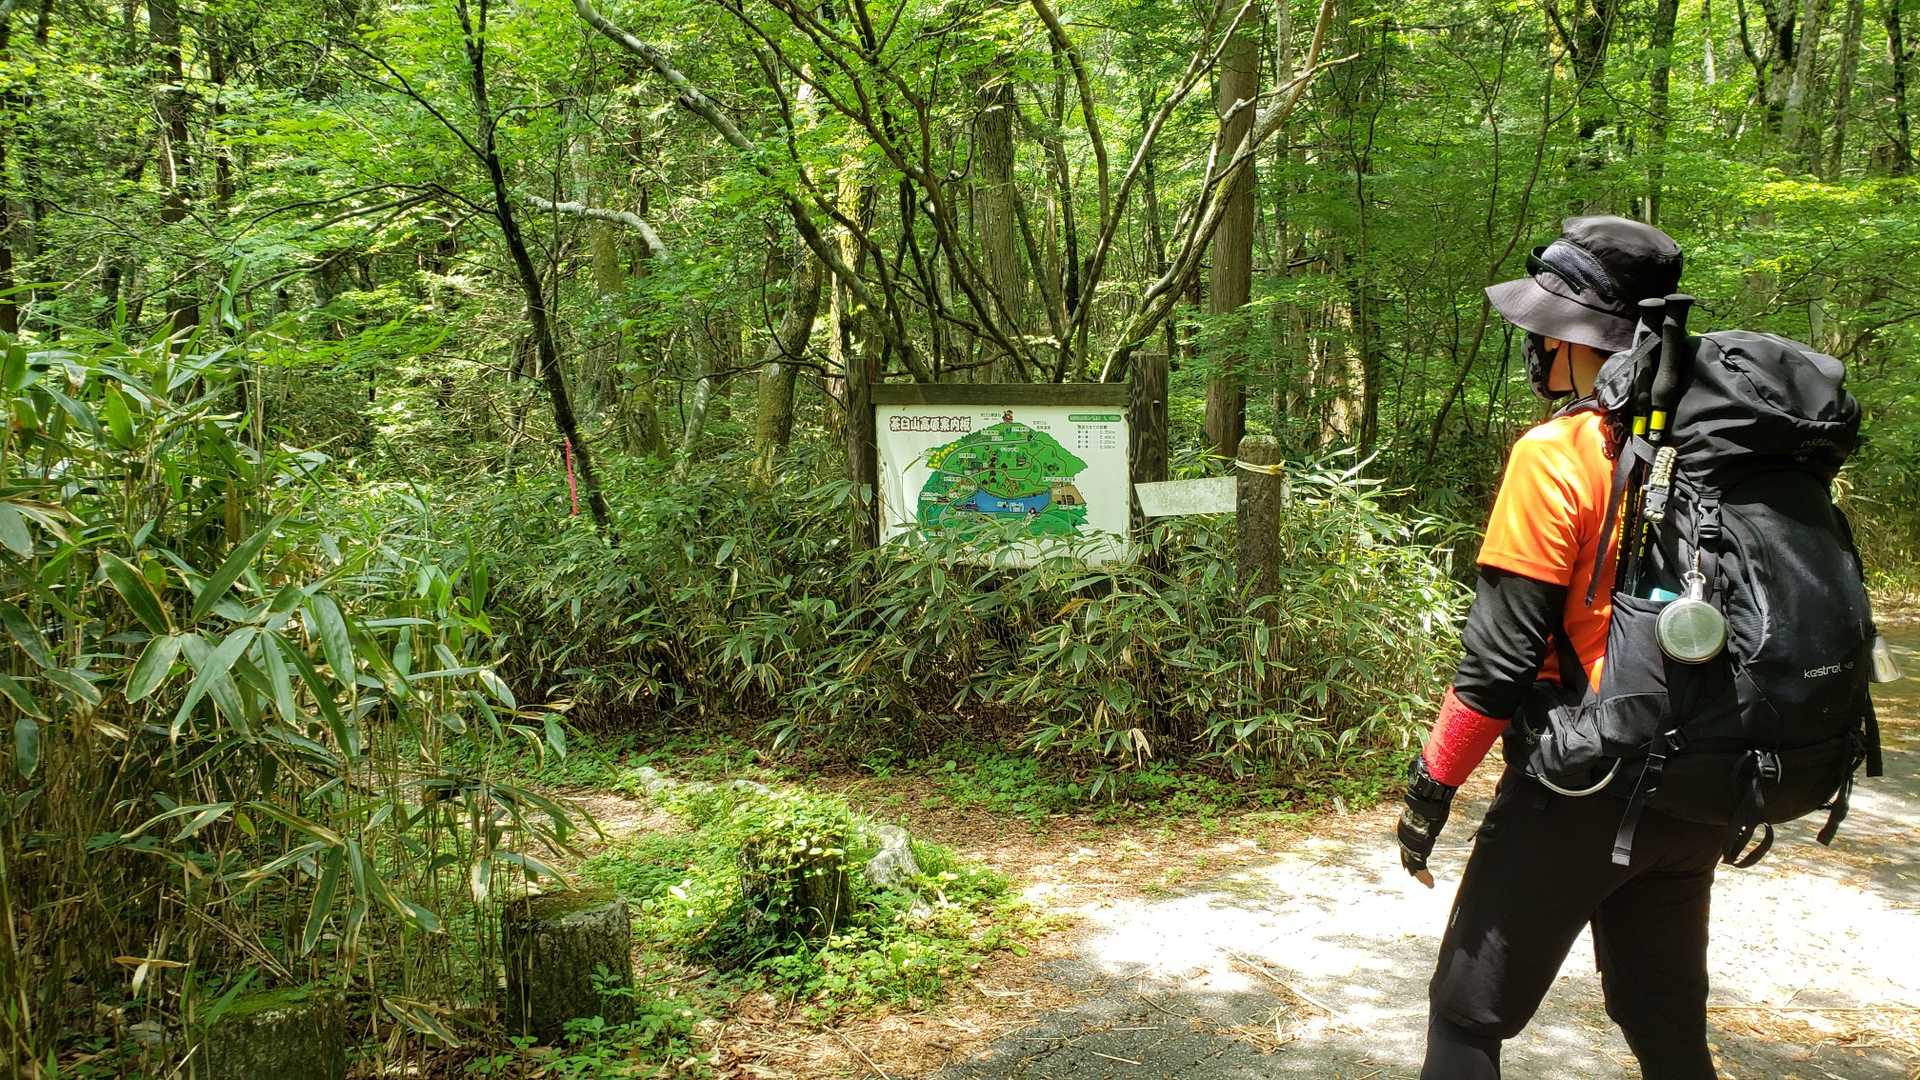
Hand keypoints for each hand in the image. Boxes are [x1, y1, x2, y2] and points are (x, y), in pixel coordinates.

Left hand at [1398, 755, 1454, 888]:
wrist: (1427, 795)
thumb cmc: (1431, 794)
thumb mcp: (1432, 797)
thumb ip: (1434, 794)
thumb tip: (1439, 778)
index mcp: (1410, 821)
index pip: (1409, 836)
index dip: (1410, 847)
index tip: (1412, 853)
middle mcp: (1408, 831)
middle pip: (1408, 851)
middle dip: (1410, 863)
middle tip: (1413, 873)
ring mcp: (1412, 839)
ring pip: (1412, 860)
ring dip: (1418, 872)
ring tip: (1425, 881)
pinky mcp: (1418, 845)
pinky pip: (1419, 864)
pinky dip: (1424, 875)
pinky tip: (1429, 882)